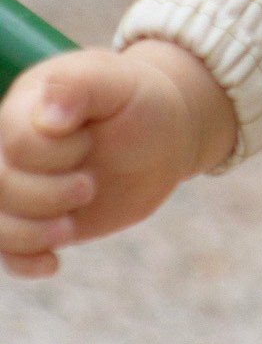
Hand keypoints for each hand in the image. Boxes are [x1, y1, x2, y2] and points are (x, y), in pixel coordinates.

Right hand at [0, 41, 237, 279]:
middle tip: (89, 186)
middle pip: (1, 185)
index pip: (16, 142)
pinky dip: (24, 261)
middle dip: (45, 195)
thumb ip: (78, 86)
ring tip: (70, 228)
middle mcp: (14, 151)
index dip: (54, 153)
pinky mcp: (42, 220)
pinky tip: (53, 262)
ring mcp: (27, 188)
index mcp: (23, 110)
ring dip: (31, 233)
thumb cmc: (136, 99)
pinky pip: (11, 251)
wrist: (163, 133)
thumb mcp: (116, 81)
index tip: (90, 139)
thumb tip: (47, 119)